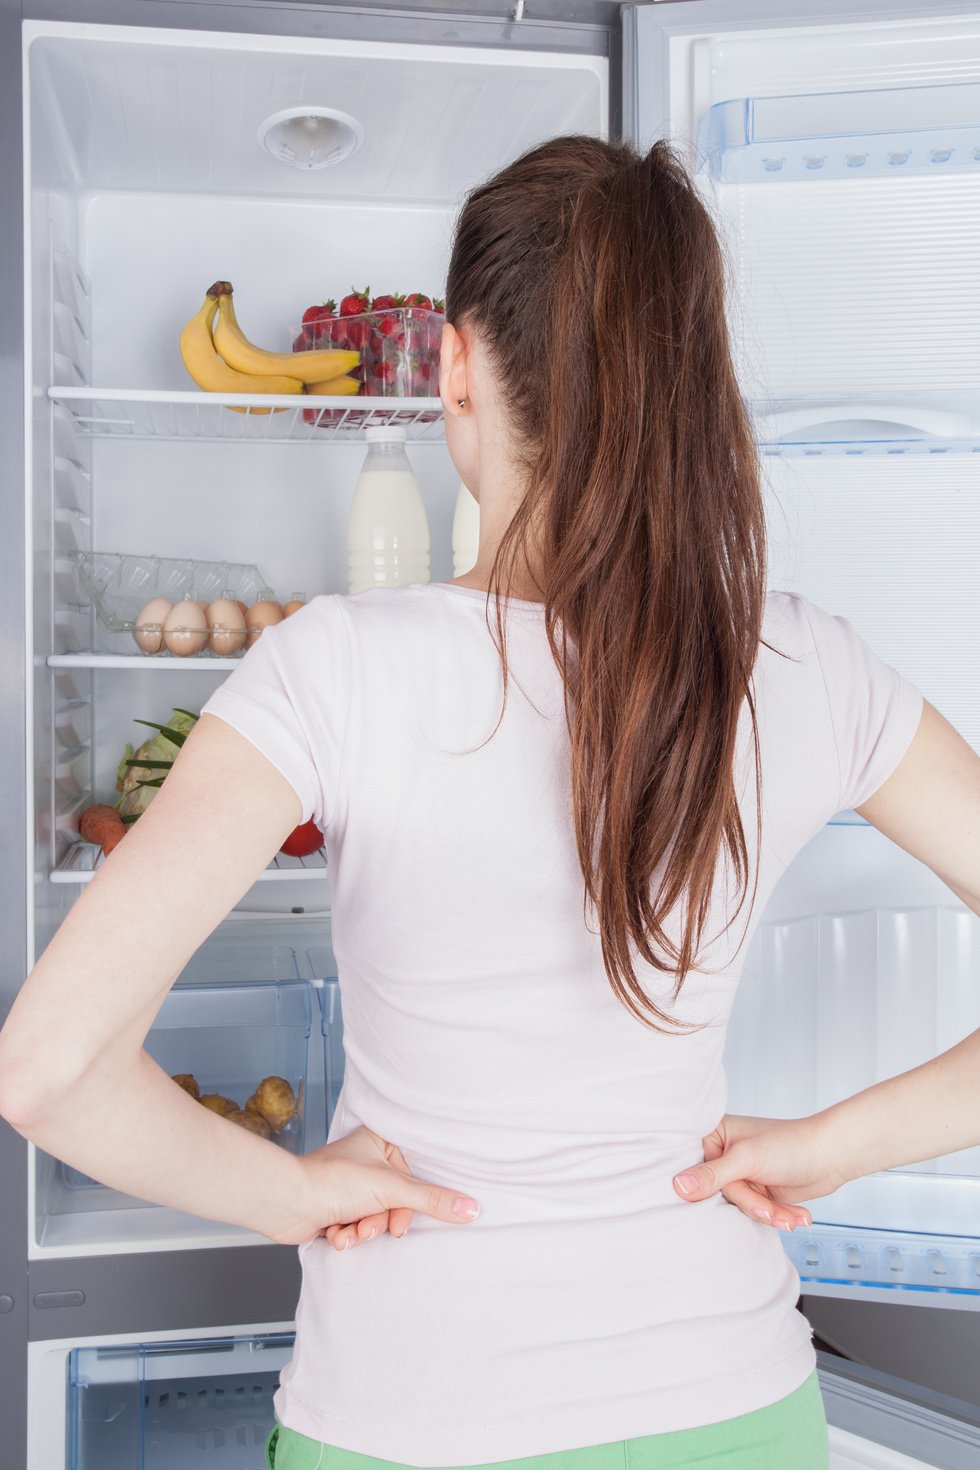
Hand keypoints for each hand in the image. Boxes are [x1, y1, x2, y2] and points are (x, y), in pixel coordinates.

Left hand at [276, 1124, 480, 1250]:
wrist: (287, 1202)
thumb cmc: (333, 1181)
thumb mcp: (392, 1189)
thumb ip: (433, 1200)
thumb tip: (472, 1209)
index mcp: (379, 1141)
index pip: (412, 1175)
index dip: (408, 1201)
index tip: (401, 1215)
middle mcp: (365, 1160)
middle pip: (394, 1202)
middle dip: (380, 1221)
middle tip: (369, 1226)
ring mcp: (350, 1186)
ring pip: (375, 1218)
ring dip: (363, 1231)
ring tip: (348, 1230)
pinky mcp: (335, 1207)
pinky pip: (356, 1227)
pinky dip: (347, 1236)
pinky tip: (335, 1234)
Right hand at [671, 1113, 847, 1231]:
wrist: (830, 1157)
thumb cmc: (791, 1145)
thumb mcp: (747, 1159)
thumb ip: (713, 1175)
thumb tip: (679, 1186)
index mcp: (715, 1135)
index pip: (694, 1167)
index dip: (704, 1186)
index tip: (718, 1196)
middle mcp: (724, 1156)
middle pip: (719, 1194)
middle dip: (751, 1205)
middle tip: (768, 1209)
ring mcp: (740, 1176)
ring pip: (739, 1208)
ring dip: (769, 1214)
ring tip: (790, 1215)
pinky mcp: (756, 1193)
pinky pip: (755, 1214)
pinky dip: (778, 1217)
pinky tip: (796, 1215)